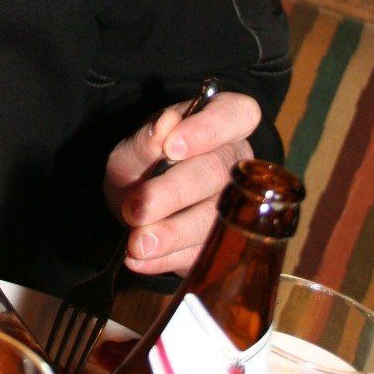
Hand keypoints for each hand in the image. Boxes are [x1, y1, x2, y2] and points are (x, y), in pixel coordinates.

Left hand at [103, 90, 260, 275]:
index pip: (235, 114)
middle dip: (174, 192)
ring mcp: (240, 206)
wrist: (140, 206)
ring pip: (215, 219)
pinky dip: (168, 258)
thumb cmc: (145, 166)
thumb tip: (165, 125)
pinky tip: (141, 259)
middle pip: (217, 173)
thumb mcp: (133, 151)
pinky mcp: (228, 246)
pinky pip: (204, 252)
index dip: (208, 129)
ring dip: (173, 233)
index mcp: (224, 123)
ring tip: (138, 243)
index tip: (172, 147)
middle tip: (138, 209)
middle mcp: (238, 162)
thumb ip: (145, 141)